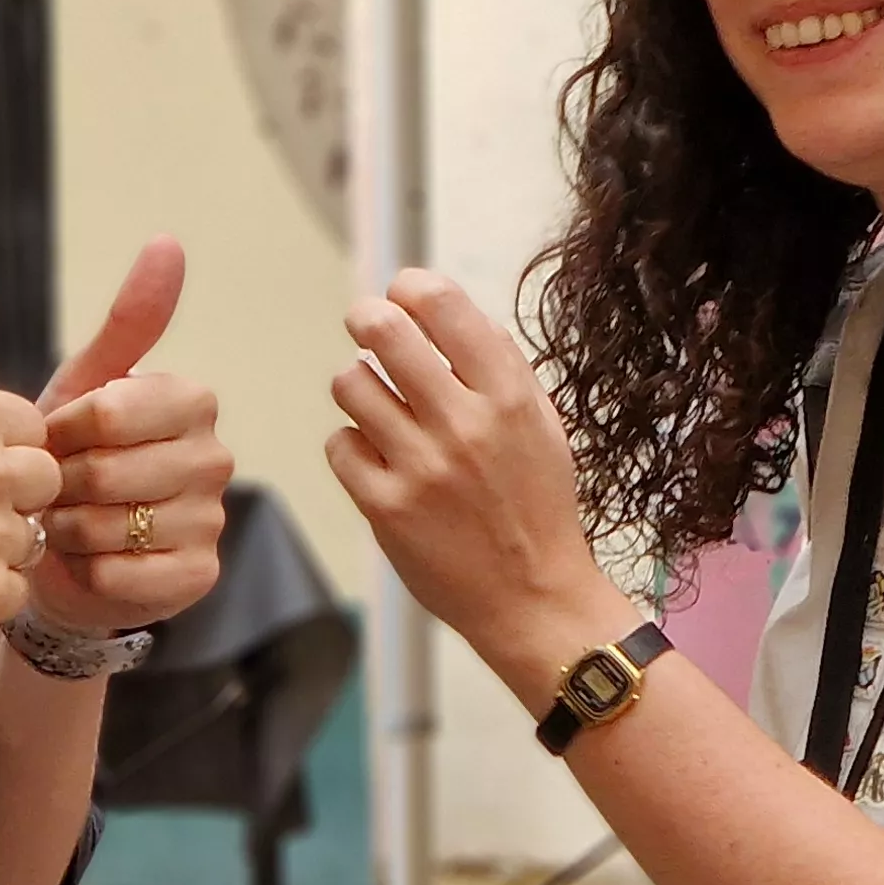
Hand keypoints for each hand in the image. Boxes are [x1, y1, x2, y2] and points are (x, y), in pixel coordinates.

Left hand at [27, 237, 233, 634]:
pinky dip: (89, 571)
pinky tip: (88, 562)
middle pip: (108, 471)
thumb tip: (168, 240)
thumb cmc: (72, 458)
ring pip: (114, 526)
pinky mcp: (198, 576)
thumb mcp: (86, 383)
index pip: (110, 410)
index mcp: (192, 400)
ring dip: (70, 531)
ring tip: (69, 524)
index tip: (56, 436)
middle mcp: (215, 456)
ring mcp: (212, 519)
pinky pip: (125, 574)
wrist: (63, 554)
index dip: (63, 430)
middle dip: (62, 484)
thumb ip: (128, 320)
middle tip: (57, 488)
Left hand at [324, 269, 627, 677]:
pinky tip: (377, 459)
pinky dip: (353, 446)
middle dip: (368, 318)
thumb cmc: (537, 507)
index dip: (411, 287)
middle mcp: (464, 425)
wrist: (534, 598)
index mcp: (509, 397)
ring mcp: (421, 467)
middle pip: (385, 333)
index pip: (444, 307)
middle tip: (367, 324)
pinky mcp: (385, 507)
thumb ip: (501, 370)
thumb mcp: (543, 427)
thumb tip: (449, 313)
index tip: (403, 292)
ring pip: (351, 385)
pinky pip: (340, 445)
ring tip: (377, 404)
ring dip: (358, 386)